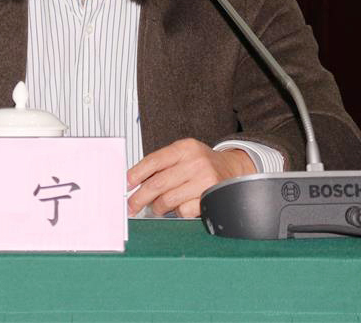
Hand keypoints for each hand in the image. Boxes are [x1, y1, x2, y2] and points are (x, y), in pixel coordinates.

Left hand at [126, 138, 255, 217]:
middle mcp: (195, 162)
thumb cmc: (202, 163)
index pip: (154, 161)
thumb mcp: (184, 154)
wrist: (234, 169)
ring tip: (157, 207)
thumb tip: (134, 183)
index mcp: (184, 148)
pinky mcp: (210, 198)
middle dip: (139, 198)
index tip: (126, 184)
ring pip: (168, 200)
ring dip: (158, 207)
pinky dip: (178, 212)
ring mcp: (204, 180)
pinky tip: (182, 205)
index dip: (136, 174)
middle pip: (157, 184)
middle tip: (131, 206)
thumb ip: (162, 164)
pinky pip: (183, 211)